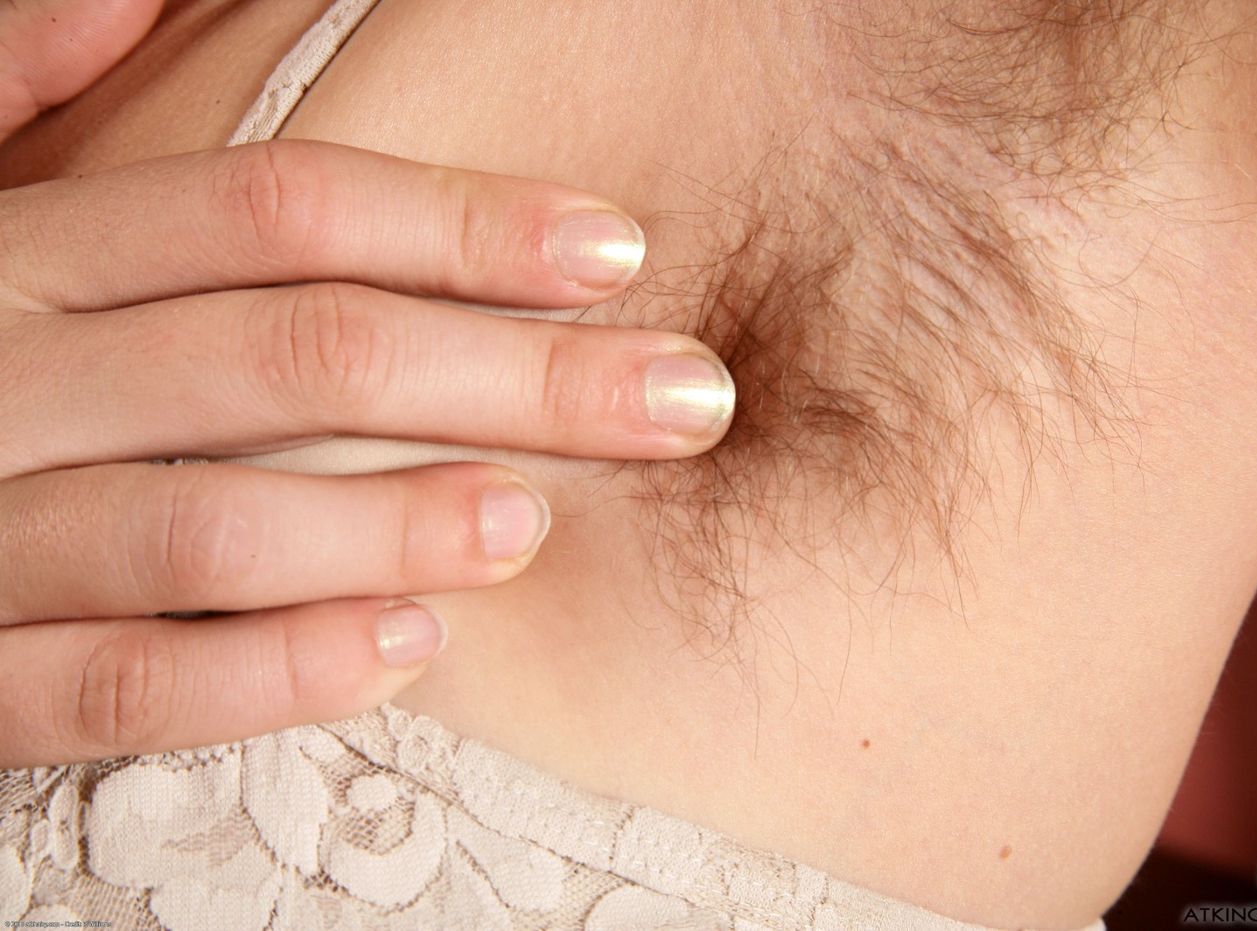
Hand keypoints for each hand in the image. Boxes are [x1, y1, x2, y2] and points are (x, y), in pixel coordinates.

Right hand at [0, 3, 734, 766]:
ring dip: (395, 520)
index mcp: (31, 255)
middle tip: (679, 398)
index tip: (615, 250)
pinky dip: (275, 667)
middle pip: (294, 355)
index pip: (276, 214)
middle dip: (510, 375)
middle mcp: (7, 379)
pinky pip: (126, 683)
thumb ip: (30, 93)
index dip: (461, 223)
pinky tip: (411, 647)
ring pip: (211, 522)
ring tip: (539, 519)